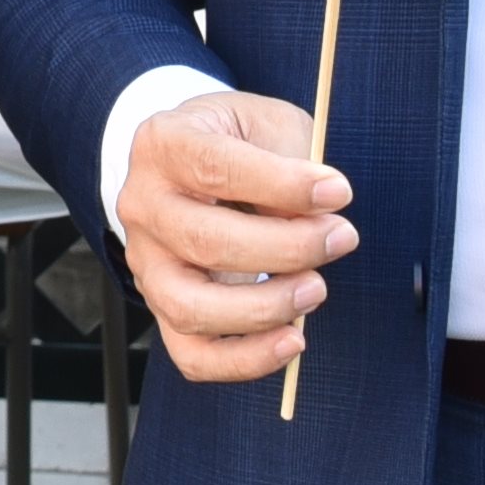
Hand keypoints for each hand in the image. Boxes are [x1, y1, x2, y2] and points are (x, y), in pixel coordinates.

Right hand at [112, 86, 343, 383]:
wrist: (196, 165)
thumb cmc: (241, 143)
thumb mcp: (267, 125)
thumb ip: (289, 161)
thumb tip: (314, 220)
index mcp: (164, 145)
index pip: (216, 168)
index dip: (282, 185)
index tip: (339, 193)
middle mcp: (143, 206)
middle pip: (204, 241)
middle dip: (286, 247)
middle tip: (340, 238)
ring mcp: (147, 263)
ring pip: (190, 307)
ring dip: (264, 308)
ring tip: (316, 289)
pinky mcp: (164, 308)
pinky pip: (193, 355)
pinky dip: (245, 359)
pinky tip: (292, 339)